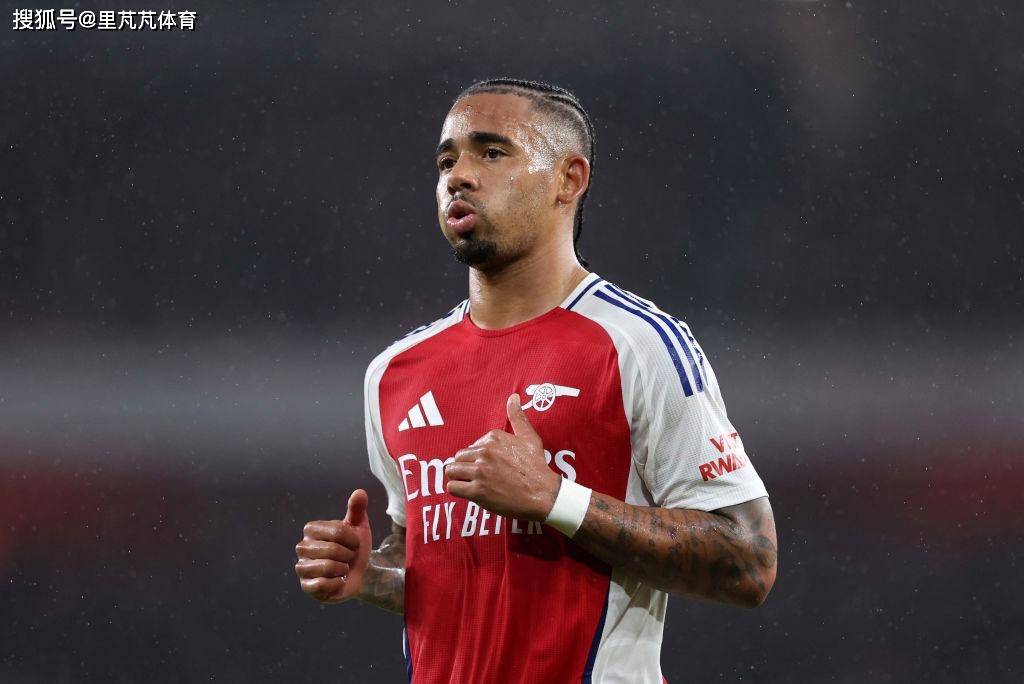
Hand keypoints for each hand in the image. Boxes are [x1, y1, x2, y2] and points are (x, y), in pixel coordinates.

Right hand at [295, 489, 371, 603]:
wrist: (359, 573)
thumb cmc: (355, 546)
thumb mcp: (359, 526)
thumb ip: (357, 509)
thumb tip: (360, 492)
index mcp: (311, 529)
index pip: (336, 532)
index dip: (352, 540)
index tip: (355, 544)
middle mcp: (302, 547)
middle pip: (332, 550)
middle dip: (348, 555)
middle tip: (348, 558)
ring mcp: (301, 567)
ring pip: (327, 567)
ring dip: (343, 569)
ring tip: (342, 569)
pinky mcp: (305, 586)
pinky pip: (323, 584)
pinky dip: (337, 583)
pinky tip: (337, 581)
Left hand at [445, 393, 561, 520]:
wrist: (543, 494)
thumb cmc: (536, 466)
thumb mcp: (529, 437)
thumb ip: (517, 417)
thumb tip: (513, 397)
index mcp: (493, 438)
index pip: (471, 446)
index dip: (477, 457)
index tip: (489, 466)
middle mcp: (484, 452)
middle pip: (459, 457)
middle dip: (465, 466)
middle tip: (477, 476)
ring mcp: (480, 472)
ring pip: (452, 470)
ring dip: (458, 477)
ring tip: (469, 483)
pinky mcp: (477, 491)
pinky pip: (453, 487)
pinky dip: (457, 489)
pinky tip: (468, 491)